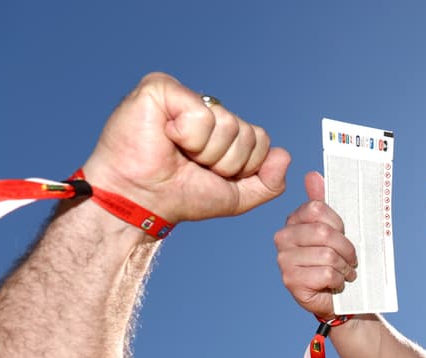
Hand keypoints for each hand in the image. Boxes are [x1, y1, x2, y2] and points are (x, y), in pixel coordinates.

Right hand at [80, 72, 288, 224]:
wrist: (141, 200)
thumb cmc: (179, 196)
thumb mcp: (236, 197)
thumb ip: (268, 182)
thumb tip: (285, 155)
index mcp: (221, 129)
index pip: (260, 139)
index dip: (241, 166)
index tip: (210, 173)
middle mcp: (205, 109)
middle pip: (246, 132)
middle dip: (224, 161)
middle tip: (191, 164)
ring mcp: (184, 96)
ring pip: (228, 123)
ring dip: (204, 151)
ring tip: (178, 152)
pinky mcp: (161, 88)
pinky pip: (201, 114)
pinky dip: (187, 136)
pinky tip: (166, 137)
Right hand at [274, 172, 358, 318]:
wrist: (337, 297)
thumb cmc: (336, 261)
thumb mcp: (335, 230)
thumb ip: (323, 203)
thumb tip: (312, 175)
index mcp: (293, 221)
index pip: (317, 209)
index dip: (339, 225)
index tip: (344, 235)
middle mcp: (283, 238)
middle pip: (324, 232)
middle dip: (346, 248)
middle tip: (351, 259)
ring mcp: (284, 260)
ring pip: (328, 255)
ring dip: (344, 266)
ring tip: (344, 272)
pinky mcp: (291, 281)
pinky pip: (326, 273)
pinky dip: (338, 280)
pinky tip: (336, 283)